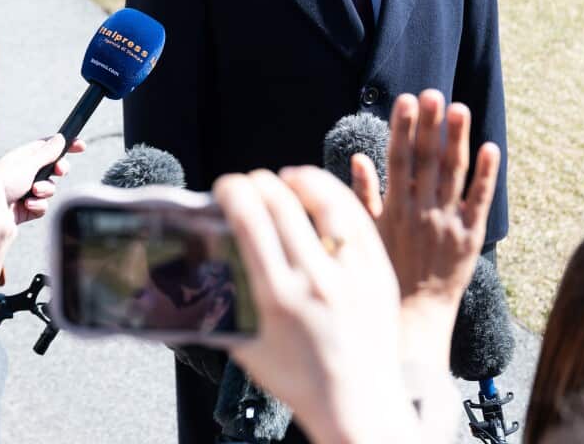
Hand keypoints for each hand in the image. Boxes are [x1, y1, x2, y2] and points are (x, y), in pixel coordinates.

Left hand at [0, 134, 84, 222]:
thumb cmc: (3, 181)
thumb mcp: (28, 164)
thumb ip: (47, 153)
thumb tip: (60, 138)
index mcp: (25, 157)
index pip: (50, 147)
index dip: (65, 146)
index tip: (80, 146)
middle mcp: (27, 173)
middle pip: (54, 168)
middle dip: (58, 171)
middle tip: (59, 171)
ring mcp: (27, 191)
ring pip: (51, 189)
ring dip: (45, 191)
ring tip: (33, 192)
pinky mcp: (27, 208)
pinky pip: (43, 206)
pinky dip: (38, 206)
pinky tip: (27, 205)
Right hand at [217, 167, 419, 443]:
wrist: (358, 405)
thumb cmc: (298, 380)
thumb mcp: (247, 345)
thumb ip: (226, 305)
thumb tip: (204, 264)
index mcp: (278, 298)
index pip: (250, 222)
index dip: (234, 192)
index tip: (226, 188)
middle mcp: (316, 282)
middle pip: (282, 205)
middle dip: (258, 182)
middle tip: (248, 182)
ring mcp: (353, 275)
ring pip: (326, 202)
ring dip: (300, 179)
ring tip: (286, 178)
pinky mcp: (379, 272)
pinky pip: (358, 218)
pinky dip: (336, 196)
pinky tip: (320, 192)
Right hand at [352, 90, 499, 351]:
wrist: (414, 317)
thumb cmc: (384, 274)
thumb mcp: (365, 235)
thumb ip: (363, 196)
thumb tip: (357, 158)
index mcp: (393, 208)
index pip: (397, 159)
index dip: (401, 128)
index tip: (404, 99)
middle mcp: (420, 211)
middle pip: (426, 159)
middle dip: (429, 124)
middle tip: (433, 92)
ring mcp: (447, 222)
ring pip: (453, 173)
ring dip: (456, 139)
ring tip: (459, 108)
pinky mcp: (470, 237)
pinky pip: (479, 201)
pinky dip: (485, 175)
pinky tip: (490, 148)